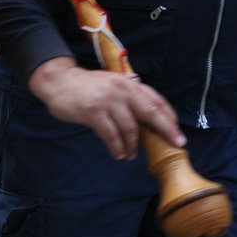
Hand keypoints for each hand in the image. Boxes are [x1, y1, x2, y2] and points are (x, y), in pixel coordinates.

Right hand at [27, 57, 185, 160]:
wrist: (59, 81)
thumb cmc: (87, 87)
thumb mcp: (112, 84)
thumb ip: (129, 97)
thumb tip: (149, 118)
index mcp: (128, 83)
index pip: (156, 100)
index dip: (169, 116)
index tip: (177, 131)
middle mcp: (121, 90)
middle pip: (150, 112)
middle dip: (166, 130)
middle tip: (176, 144)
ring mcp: (107, 100)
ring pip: (130, 128)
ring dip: (133, 145)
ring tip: (130, 154)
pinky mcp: (94, 112)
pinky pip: (111, 135)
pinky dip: (117, 147)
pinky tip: (118, 154)